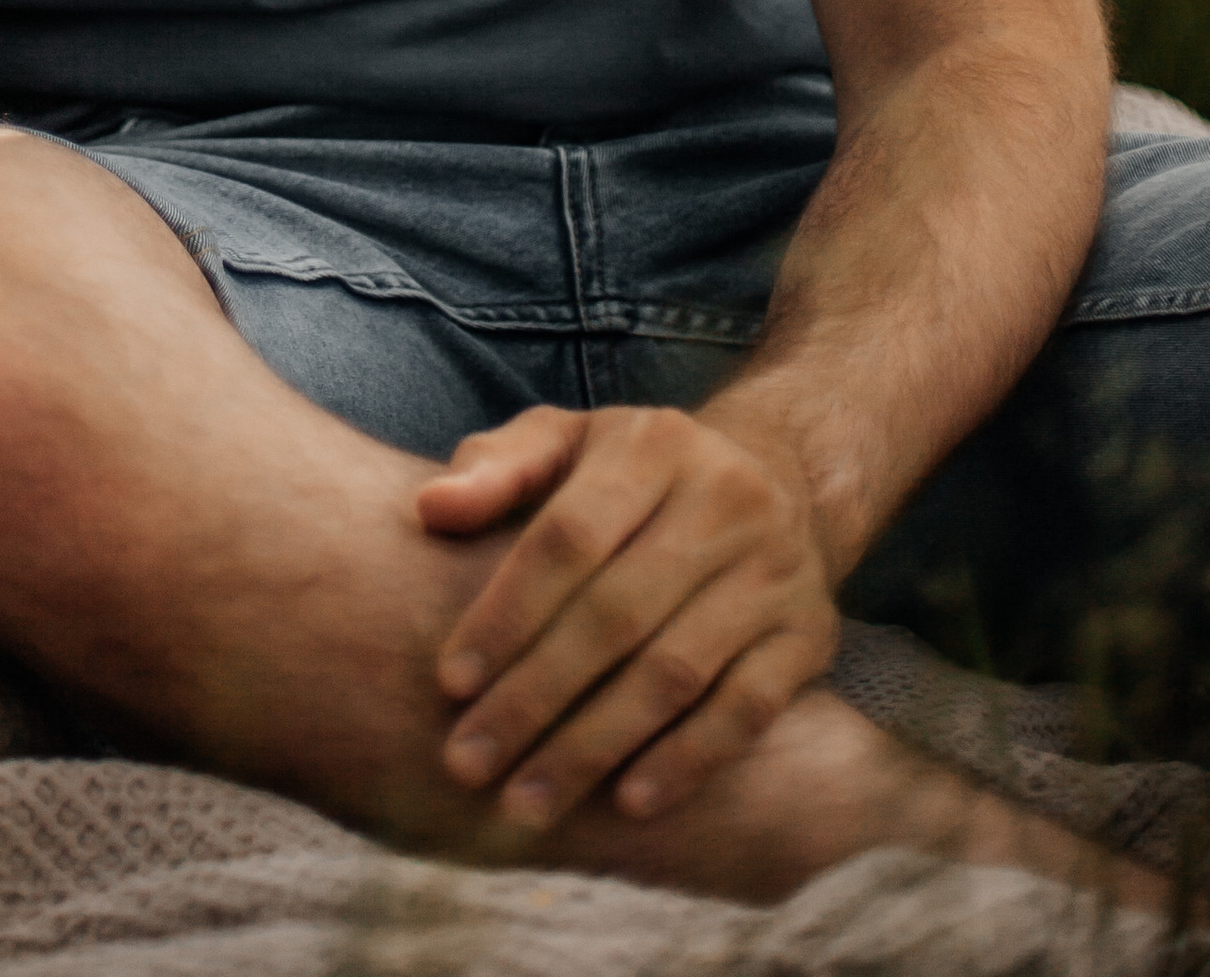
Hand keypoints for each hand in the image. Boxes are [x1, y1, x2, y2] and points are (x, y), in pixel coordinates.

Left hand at [416, 403, 837, 828]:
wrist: (779, 477)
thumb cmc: (637, 471)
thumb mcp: (568, 439)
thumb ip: (497, 467)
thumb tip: (431, 508)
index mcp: (653, 445)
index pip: (569, 537)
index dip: (507, 613)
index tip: (451, 683)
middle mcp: (724, 503)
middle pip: (616, 615)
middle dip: (535, 698)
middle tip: (470, 761)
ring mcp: (773, 573)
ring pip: (675, 672)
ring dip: (595, 745)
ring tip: (527, 800)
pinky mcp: (809, 637)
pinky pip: (747, 710)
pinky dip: (686, 760)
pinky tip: (627, 802)